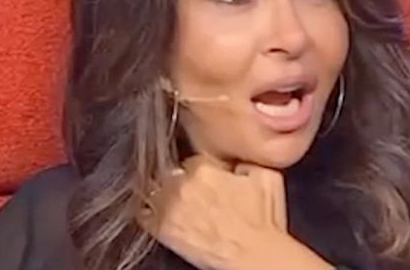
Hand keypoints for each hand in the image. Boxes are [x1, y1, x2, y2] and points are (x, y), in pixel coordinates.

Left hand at [138, 156, 332, 269]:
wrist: (255, 255)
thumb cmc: (264, 222)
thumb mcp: (267, 175)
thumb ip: (246, 157)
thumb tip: (238, 153)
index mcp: (205, 166)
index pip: (193, 156)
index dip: (200, 166)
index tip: (206, 174)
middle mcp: (183, 183)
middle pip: (170, 169)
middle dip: (179, 176)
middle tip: (191, 188)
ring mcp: (169, 206)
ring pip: (152, 187)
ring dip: (159, 190)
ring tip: (172, 198)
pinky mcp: (162, 229)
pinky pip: (142, 212)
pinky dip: (147, 209)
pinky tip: (155, 211)